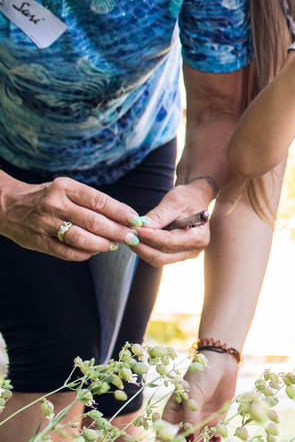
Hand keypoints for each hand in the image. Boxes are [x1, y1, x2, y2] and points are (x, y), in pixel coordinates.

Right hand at [0, 174, 139, 260]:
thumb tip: (123, 215)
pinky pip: (68, 252)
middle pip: (94, 222)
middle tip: (132, 237)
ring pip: (82, 239)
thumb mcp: (66, 188)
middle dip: (117, 231)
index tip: (135, 219)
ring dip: (103, 244)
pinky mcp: (39, 242)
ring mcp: (46, 224)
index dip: (120, 212)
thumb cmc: (47, 196)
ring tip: (115, 245)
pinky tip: (95, 251)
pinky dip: (86, 254)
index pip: (99, 201)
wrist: (7, 205)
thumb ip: (90, 200)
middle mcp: (55, 205)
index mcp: (65, 188)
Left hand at [129, 183, 211, 266]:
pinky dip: (146, 248)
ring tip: (130, 235)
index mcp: (198, 237)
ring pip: (158, 259)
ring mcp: (185, 254)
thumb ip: (159, 215)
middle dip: (142, 247)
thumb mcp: (175, 201)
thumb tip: (141, 227)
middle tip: (127, 235)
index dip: (149, 237)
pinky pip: (158, 256)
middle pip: (162, 256)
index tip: (133, 229)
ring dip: (142, 249)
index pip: (169, 242)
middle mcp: (194, 250)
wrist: (195, 199)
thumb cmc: (187, 197)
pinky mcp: (177, 254)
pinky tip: (137, 238)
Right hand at [161, 350, 237, 441]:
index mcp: (171, 415)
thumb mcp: (192, 394)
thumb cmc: (201, 374)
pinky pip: (213, 438)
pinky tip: (217, 439)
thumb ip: (190, 417)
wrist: (221, 363)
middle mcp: (184, 422)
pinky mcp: (215, 421)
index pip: (164, 438)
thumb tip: (188, 440)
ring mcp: (200, 422)